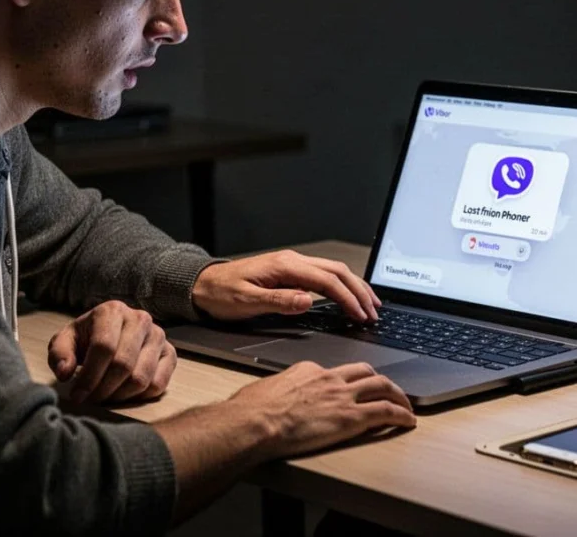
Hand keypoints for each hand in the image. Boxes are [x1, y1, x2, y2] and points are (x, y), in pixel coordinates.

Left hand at [48, 301, 175, 404]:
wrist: (111, 333)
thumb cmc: (86, 339)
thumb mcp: (65, 341)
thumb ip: (59, 354)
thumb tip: (65, 373)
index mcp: (112, 311)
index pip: (104, 347)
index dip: (89, 377)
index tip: (77, 396)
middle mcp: (140, 319)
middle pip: (123, 365)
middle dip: (103, 389)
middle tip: (91, 400)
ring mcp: (158, 336)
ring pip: (141, 378)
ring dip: (120, 396)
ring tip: (105, 397)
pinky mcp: (169, 353)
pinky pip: (159, 384)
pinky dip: (140, 397)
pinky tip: (124, 394)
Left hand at [194, 250, 380, 321]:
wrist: (202, 285)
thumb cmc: (221, 294)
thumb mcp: (246, 302)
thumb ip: (278, 301)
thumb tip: (307, 301)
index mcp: (285, 266)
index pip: (327, 280)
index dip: (348, 298)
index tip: (361, 315)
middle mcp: (293, 261)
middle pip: (338, 271)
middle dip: (360, 291)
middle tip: (374, 313)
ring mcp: (293, 265)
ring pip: (334, 271)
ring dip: (354, 287)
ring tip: (370, 305)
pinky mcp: (291, 272)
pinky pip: (324, 276)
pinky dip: (342, 286)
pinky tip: (349, 297)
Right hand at [228, 361, 415, 459]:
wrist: (254, 422)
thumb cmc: (250, 411)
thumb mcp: (265, 391)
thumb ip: (278, 392)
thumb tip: (272, 398)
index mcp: (309, 370)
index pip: (337, 371)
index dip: (349, 379)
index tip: (353, 387)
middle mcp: (330, 378)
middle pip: (365, 372)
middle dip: (381, 380)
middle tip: (389, 390)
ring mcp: (342, 396)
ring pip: (382, 386)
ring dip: (398, 395)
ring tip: (406, 404)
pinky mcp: (351, 417)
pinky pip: (385, 412)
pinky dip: (401, 414)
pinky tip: (408, 420)